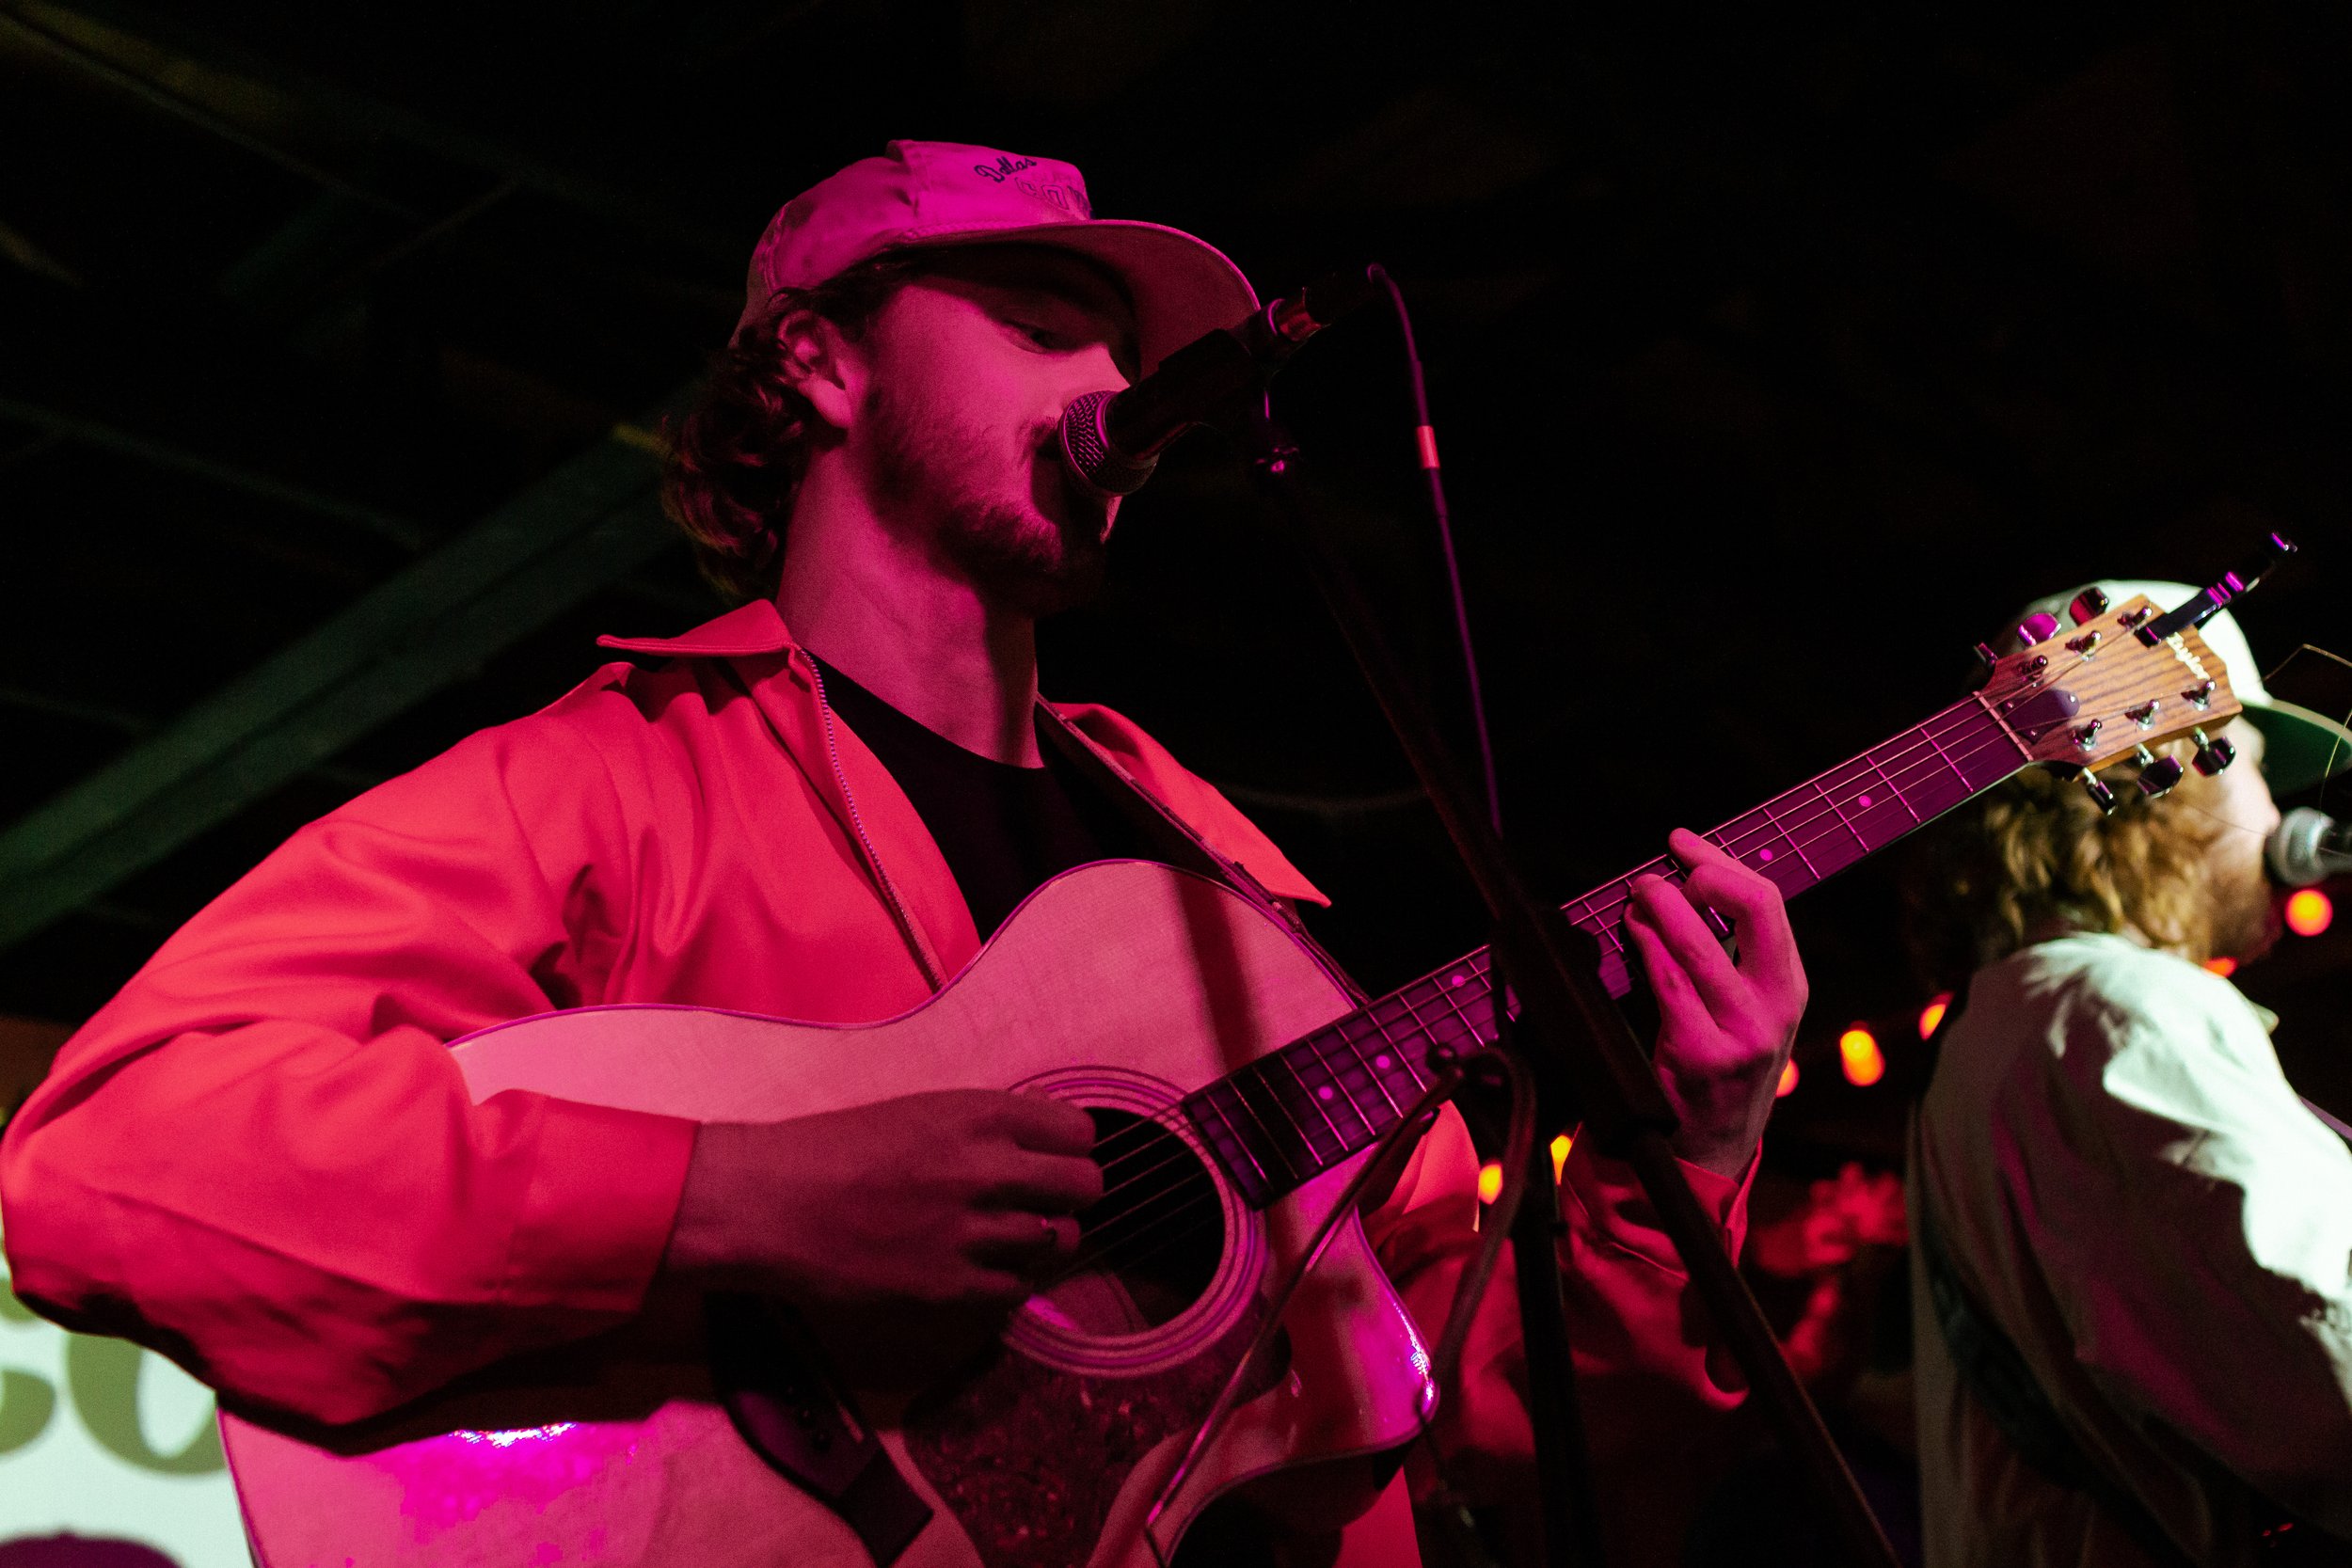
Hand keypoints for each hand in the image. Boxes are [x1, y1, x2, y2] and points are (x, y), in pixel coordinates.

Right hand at [660, 1090, 1102, 1307]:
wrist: (769, 1205)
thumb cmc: (836, 1151)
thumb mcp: (920, 1111)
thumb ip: (988, 1124)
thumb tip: (1048, 1129)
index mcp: (977, 1115)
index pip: (1078, 1133)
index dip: (1067, 1147)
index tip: (1049, 1156)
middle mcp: (984, 1170)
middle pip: (1084, 1187)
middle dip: (1069, 1193)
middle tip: (1043, 1200)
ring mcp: (970, 1233)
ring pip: (1057, 1242)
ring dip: (1038, 1239)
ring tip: (1000, 1234)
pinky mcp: (950, 1288)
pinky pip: (1017, 1290)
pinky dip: (1008, 1280)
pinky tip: (978, 1266)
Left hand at [1623, 828, 1807, 1177]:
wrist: (1711, 1143)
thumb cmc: (1720, 1063)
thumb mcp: (1746, 1007)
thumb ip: (1728, 953)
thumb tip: (1684, 883)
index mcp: (1791, 985)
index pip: (1767, 901)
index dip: (1721, 861)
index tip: (1682, 843)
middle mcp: (1778, 1006)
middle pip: (1754, 908)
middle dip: (1703, 872)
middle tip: (1658, 869)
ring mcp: (1742, 1032)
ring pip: (1700, 944)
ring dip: (1661, 906)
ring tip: (1638, 892)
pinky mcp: (1701, 1053)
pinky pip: (1668, 982)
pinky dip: (1646, 944)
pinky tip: (1632, 930)